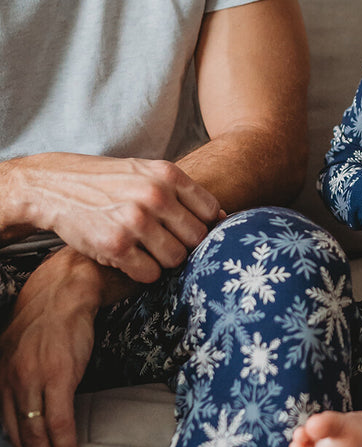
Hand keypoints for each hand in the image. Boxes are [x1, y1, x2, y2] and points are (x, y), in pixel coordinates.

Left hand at [0, 250, 104, 446]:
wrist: (65, 292)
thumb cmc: (48, 321)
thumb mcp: (18, 351)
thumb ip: (17, 380)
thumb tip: (26, 409)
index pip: (2, 426)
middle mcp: (8, 381)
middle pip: (16, 438)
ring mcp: (32, 380)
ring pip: (36, 437)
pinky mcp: (59, 377)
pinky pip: (59, 423)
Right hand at [4, 153, 220, 283]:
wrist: (53, 186)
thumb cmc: (106, 182)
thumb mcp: (146, 173)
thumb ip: (182, 192)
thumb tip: (224, 216)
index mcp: (167, 175)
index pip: (211, 212)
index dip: (203, 226)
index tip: (186, 231)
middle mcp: (155, 196)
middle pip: (197, 239)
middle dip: (184, 245)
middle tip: (163, 243)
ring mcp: (135, 221)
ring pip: (176, 259)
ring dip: (163, 261)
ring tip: (145, 250)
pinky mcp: (115, 245)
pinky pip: (150, 274)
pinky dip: (143, 273)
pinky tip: (129, 259)